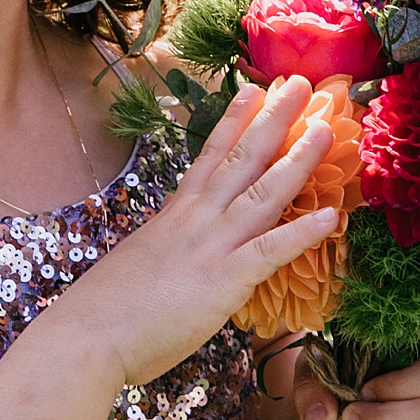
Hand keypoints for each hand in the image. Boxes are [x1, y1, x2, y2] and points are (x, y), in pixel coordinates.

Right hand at [60, 77, 338, 387]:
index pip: (210, 155)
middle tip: (299, 82)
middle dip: (274, 119)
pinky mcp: (224, 280)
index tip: (254, 89)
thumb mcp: (141, 261)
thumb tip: (177, 248)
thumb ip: (167, 248)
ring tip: (325, 128)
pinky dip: (302, 232)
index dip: (235, 120)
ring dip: (297, 159)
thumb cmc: (108, 311)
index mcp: (175, 214)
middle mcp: (196, 219)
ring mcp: (211, 246)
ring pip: (263, 192)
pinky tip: (331, 215)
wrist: (87, 336)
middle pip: (242, 158)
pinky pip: (271, 250)